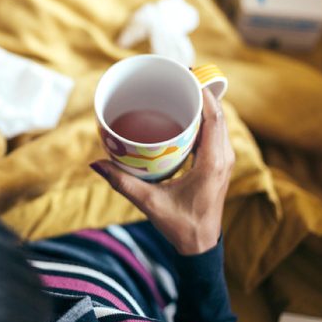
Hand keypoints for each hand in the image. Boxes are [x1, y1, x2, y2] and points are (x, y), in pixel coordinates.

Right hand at [90, 90, 234, 254]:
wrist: (200, 246)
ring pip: (217, 122)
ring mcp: (224, 160)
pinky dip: (202, 119)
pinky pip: (214, 133)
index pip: (214, 117)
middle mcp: (224, 157)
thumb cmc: (180, 226)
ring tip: (179, 90)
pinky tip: (183, 115)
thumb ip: (122, 183)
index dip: (203, 93)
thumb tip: (97, 163)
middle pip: (217, 114)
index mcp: (213, 162)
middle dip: (200, 92)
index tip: (186, 75)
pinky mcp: (218, 164)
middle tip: (177, 77)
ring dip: (202, 104)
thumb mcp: (149, 203)